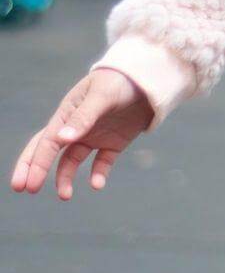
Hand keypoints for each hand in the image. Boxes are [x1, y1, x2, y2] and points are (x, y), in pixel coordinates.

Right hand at [10, 68, 154, 200]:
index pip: (46, 141)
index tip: (26, 184)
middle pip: (49, 151)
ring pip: (72, 161)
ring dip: (65, 178)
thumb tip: (60, 139)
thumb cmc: (120, 79)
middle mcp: (76, 127)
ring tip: (65, 195)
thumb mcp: (102, 95)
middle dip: (36, 170)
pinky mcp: (112, 143)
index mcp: (67, 113)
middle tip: (27, 189)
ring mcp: (94, 136)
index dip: (35, 163)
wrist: (149, 77)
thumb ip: (83, 117)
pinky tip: (97, 184)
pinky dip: (97, 174)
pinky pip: (101, 163)